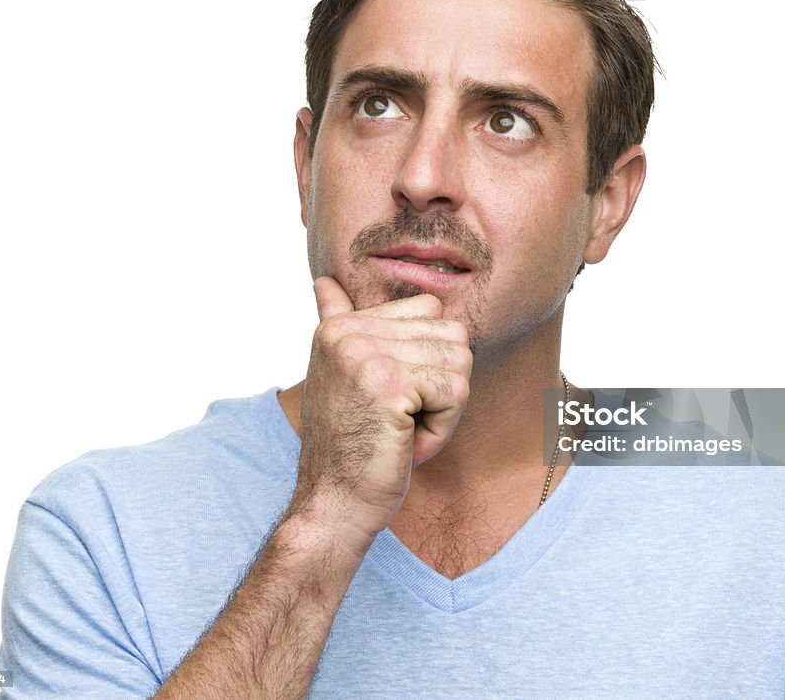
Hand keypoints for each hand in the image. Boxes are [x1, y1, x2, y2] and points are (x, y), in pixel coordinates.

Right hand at [289, 276, 471, 549]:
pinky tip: (406, 442)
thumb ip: (339, 324)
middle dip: (441, 385)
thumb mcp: (343, 376)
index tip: (392, 397)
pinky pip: (457, 391)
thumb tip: (324, 281)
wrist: (335, 503)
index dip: (428, 360)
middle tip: (399, 420)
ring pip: (459, 363)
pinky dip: (443, 425)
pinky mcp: (390, 385)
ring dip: (443, 407)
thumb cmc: (351, 446)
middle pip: (451, 335)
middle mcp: (348, 333)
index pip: (431, 310)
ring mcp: (366, 356)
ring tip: (401, 430)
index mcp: (340, 326)